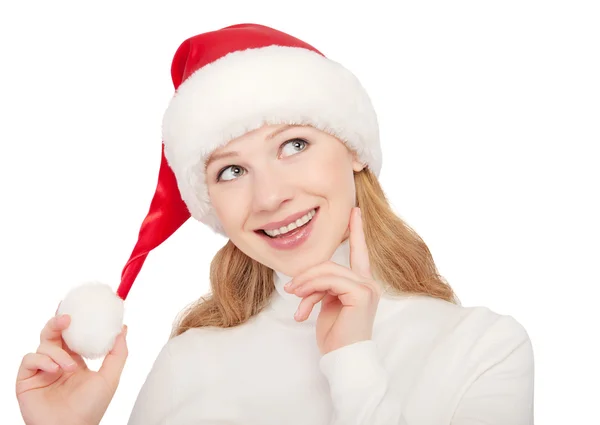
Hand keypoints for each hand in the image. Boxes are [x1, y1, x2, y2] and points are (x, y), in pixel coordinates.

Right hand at [16, 305, 127, 424]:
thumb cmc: (90, 409)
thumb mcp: (110, 377)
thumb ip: (118, 353)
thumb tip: (123, 328)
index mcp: (75, 360)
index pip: (72, 334)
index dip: (74, 320)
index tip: (80, 306)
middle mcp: (57, 363)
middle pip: (53, 333)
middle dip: (58, 322)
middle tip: (67, 317)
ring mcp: (42, 371)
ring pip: (43, 344)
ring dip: (57, 351)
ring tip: (68, 367)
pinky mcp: (27, 380)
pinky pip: (30, 359)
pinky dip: (42, 360)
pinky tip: (54, 369)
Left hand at [284, 207, 381, 354]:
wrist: (343, 357)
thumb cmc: (334, 335)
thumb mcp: (326, 304)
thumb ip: (323, 286)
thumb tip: (305, 279)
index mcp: (361, 283)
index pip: (358, 252)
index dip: (357, 230)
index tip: (355, 210)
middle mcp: (368, 283)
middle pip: (330, 264)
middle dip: (306, 275)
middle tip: (291, 290)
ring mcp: (367, 287)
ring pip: (327, 271)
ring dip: (305, 283)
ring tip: (294, 298)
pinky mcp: (361, 294)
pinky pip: (330, 280)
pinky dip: (312, 289)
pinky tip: (303, 307)